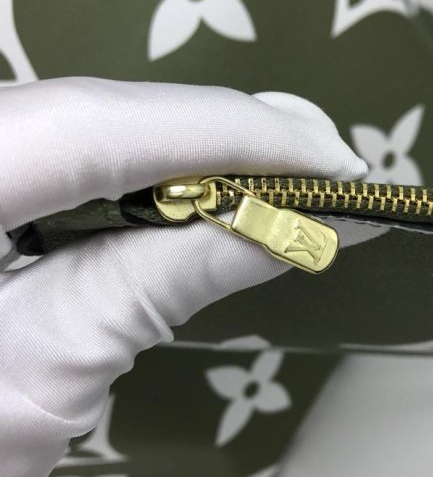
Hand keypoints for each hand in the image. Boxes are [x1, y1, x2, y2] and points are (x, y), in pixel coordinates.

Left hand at [0, 77, 366, 476]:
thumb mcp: (56, 365)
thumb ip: (166, 280)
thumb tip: (287, 228)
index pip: (105, 127)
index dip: (235, 135)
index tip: (331, 159)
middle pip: (105, 111)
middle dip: (228, 134)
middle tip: (321, 165)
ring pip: (98, 120)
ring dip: (200, 146)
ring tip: (285, 172)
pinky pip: (81, 147)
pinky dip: (157, 163)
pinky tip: (212, 181)